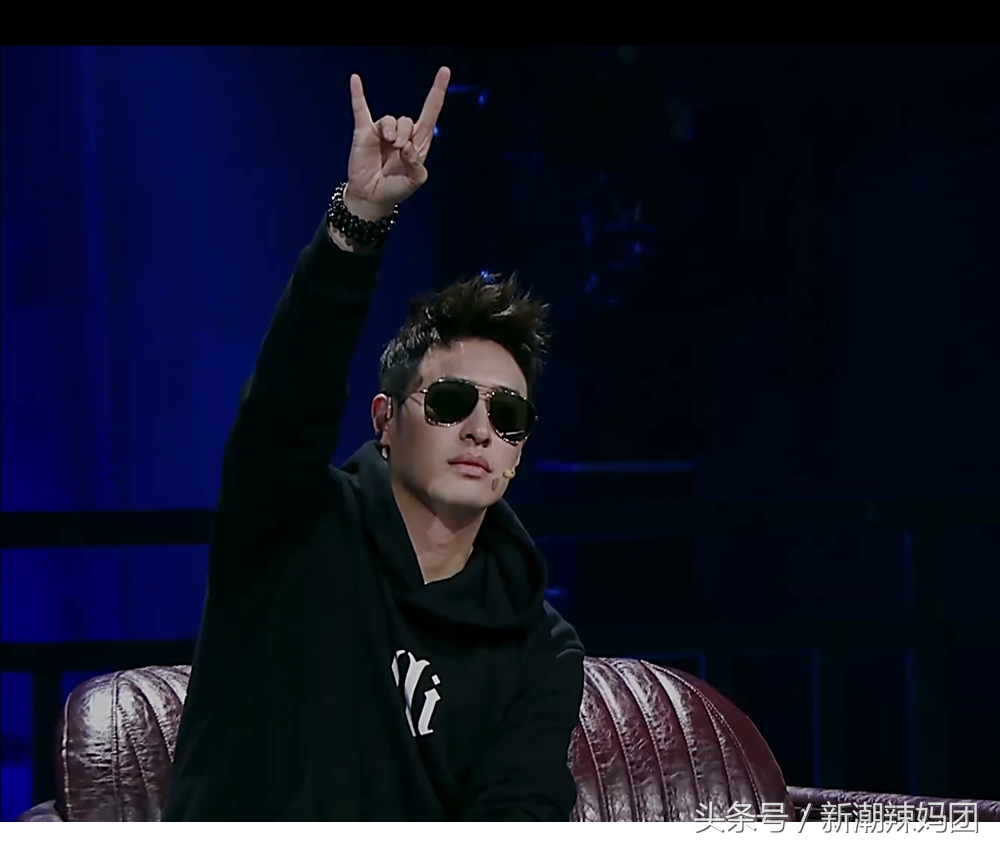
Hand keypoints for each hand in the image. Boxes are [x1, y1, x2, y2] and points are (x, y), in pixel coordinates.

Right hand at [345, 66, 450, 220]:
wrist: (373, 198)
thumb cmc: (396, 188)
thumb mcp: (415, 180)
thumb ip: (417, 165)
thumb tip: (406, 146)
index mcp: (418, 142)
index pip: (430, 112)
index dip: (437, 92)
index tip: (445, 71)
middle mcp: (402, 134)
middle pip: (407, 120)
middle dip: (405, 134)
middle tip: (399, 150)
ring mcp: (382, 132)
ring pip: (390, 119)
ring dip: (392, 131)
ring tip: (390, 144)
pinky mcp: (364, 133)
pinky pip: (361, 109)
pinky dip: (358, 94)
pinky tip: (355, 79)